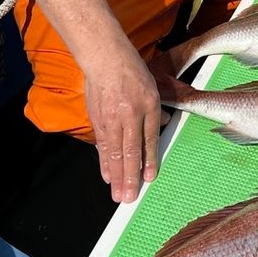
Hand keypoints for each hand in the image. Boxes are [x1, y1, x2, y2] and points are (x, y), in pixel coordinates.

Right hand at [84, 36, 161, 203]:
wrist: (105, 57)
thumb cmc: (130, 70)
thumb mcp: (152, 87)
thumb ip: (155, 112)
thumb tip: (160, 128)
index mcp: (147, 106)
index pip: (148, 140)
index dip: (148, 161)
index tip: (149, 179)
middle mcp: (130, 115)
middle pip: (130, 152)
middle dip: (130, 177)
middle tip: (130, 198)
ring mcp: (111, 118)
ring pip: (114, 152)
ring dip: (117, 176)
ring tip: (118, 194)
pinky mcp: (98, 119)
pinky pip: (102, 145)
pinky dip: (104, 162)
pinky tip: (107, 176)